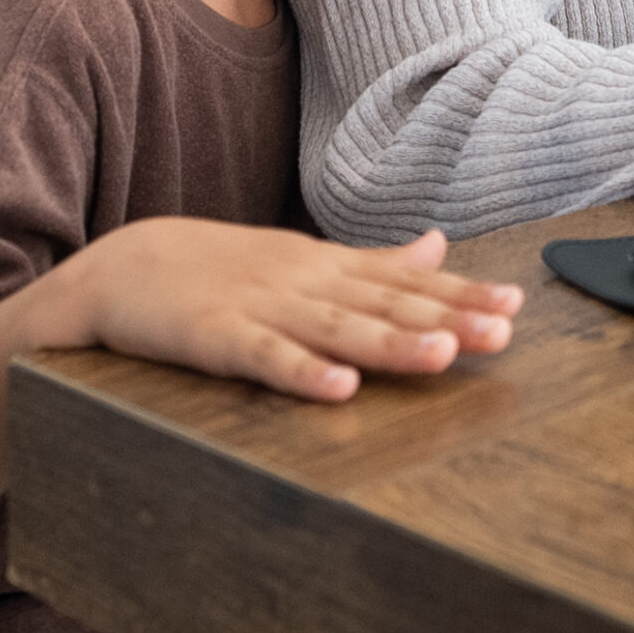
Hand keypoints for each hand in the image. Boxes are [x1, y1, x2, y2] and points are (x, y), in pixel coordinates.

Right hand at [59, 218, 524, 402]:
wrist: (119, 268)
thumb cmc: (219, 270)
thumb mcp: (304, 261)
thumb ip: (374, 262)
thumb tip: (439, 245)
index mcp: (326, 267)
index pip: (405, 281)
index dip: (461, 294)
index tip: (515, 305)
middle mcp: (303, 282)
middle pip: (382, 301)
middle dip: (445, 316)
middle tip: (502, 331)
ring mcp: (259, 305)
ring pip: (335, 327)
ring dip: (390, 340)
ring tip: (442, 354)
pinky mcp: (213, 335)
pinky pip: (263, 357)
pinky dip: (301, 371)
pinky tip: (339, 387)